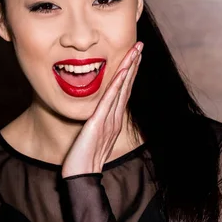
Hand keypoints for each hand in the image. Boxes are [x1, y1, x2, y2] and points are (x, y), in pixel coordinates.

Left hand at [61, 41, 142, 177]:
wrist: (81, 175)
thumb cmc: (84, 159)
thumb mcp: (93, 137)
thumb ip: (97, 125)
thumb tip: (97, 115)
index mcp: (113, 120)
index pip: (123, 91)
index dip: (130, 72)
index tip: (134, 56)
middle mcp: (114, 117)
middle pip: (127, 86)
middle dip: (134, 64)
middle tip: (140, 46)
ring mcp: (108, 119)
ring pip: (122, 89)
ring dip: (129, 68)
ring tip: (135, 51)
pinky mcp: (99, 122)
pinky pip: (110, 100)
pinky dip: (117, 84)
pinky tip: (122, 71)